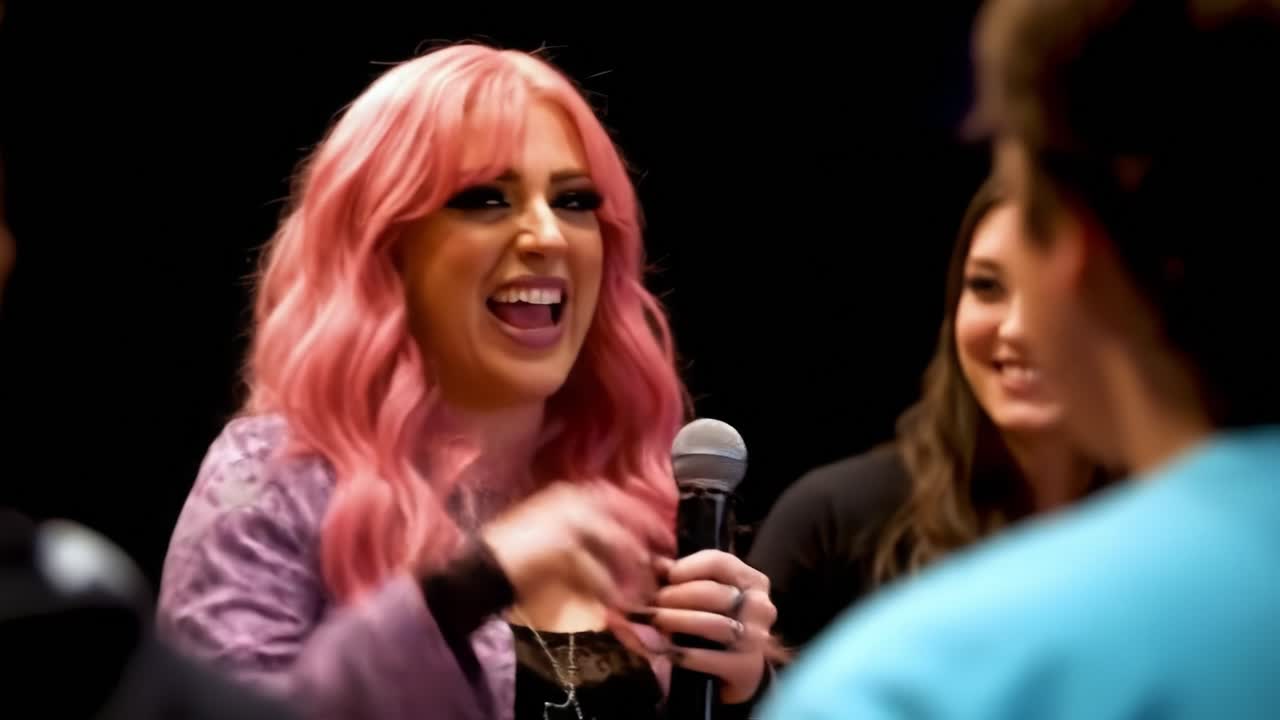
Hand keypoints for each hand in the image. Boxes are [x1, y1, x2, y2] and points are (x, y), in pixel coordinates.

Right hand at [480, 481, 672, 609]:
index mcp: (570, 493)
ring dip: (632, 571)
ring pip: (617, 544)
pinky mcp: (564, 547)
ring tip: (641, 592)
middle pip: (625, 517)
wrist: (482, 567)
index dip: (644, 519)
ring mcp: (568, 521)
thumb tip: (625, 547)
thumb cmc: (517, 554)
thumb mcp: (555, 532)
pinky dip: (610, 589)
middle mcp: (573, 500)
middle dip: (647, 541)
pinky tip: (617, 604)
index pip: (620, 500)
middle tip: (663, 566)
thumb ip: (587, 534)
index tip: (662, 538)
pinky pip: (598, 571)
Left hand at [649, 550, 775, 704]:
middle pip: (714, 593)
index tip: (664, 575)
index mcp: (752, 580)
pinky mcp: (748, 667)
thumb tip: (657, 564)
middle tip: (653, 601)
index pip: (720, 563)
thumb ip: (682, 576)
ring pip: (714, 624)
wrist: (736, 670)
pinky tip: (668, 652)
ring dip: (678, 621)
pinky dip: (687, 655)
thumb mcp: (704, 593)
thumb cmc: (717, 621)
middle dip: (677, 595)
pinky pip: (712, 658)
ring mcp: (757, 638)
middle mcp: (760, 607)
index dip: (688, 567)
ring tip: (654, 621)